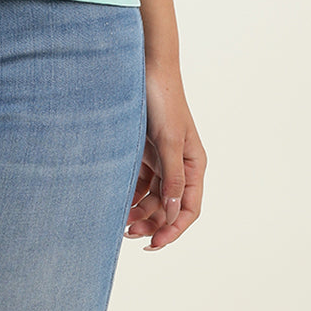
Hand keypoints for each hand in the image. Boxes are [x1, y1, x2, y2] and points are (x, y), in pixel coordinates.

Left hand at [124, 67, 205, 249]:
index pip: (188, 208)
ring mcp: (161, 158)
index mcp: (193, 164)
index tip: (154, 243)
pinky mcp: (144, 150)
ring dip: (139, 210)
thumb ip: (172, 176)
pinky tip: (117, 199)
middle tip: (128, 232)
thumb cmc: (163, 99)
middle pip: (168, 206)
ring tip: (119, 220)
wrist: (145, 67)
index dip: (173, 229)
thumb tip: (172, 211)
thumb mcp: (168, 140)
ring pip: (152, 196)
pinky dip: (130, 193)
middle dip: (151, 222)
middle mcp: (179, 165)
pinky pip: (139, 181)